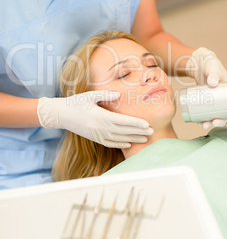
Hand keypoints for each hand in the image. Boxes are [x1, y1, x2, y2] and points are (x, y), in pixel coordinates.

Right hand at [37, 91, 152, 148]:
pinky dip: (120, 144)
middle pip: (124, 131)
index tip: (147, 124)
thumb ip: (105, 95)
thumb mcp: (90, 96)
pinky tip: (129, 143)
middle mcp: (100, 128)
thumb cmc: (76, 102)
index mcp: (101, 116)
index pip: (123, 121)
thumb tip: (119, 93)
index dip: (136, 124)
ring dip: (133, 139)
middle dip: (139, 132)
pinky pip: (110, 143)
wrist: (62, 115)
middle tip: (152, 132)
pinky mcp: (95, 138)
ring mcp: (97, 135)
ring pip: (119, 139)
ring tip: (145, 139)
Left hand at [185, 47, 226, 128]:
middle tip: (213, 123)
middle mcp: (224, 97)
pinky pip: (206, 111)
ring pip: (215, 114)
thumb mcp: (213, 68)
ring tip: (203, 125)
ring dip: (210, 122)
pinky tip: (198, 122)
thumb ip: (213, 74)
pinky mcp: (205, 99)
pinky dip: (203, 117)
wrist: (198, 62)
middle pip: (225, 113)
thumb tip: (213, 83)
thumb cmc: (210, 64)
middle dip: (220, 121)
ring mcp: (214, 99)